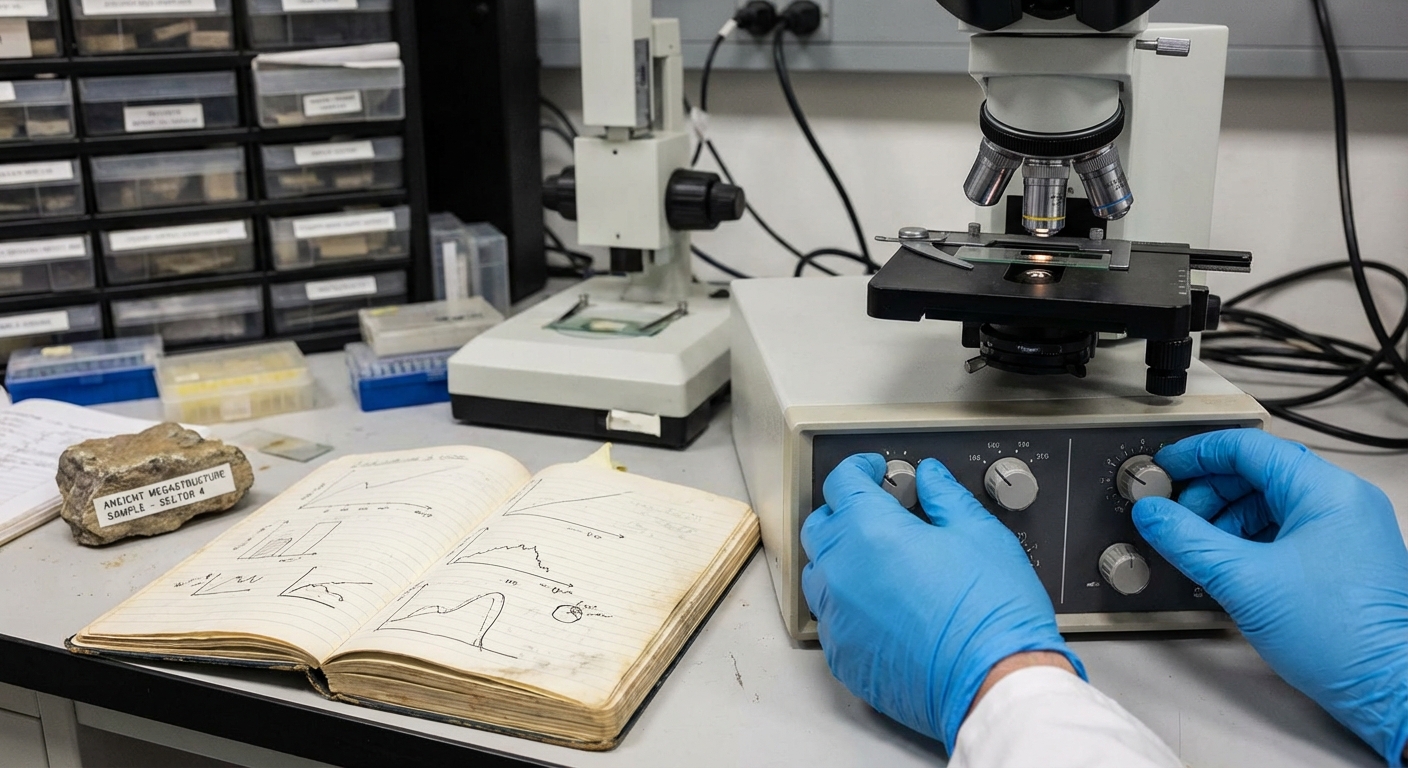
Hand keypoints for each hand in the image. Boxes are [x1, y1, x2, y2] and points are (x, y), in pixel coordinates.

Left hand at [801, 454, 1084, 750]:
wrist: (995, 684)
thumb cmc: (992, 612)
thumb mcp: (980, 534)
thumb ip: (946, 498)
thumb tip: (931, 478)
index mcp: (870, 532)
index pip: (842, 482)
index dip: (860, 468)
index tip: (874, 470)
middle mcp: (842, 573)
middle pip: (821, 525)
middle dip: (845, 511)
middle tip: (877, 512)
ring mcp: (838, 618)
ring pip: (819, 575)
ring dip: (840, 559)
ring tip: (878, 561)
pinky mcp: (844, 657)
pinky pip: (832, 620)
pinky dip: (848, 606)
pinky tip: (881, 607)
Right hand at [1132, 429, 1407, 761]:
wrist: (1389, 690)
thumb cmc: (1342, 637)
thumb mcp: (1244, 581)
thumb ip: (1188, 540)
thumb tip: (1152, 514)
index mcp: (1326, 491)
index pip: (1248, 447)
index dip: (1196, 454)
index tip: (1163, 469)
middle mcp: (1341, 502)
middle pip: (1256, 473)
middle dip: (1207, 492)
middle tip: (1174, 515)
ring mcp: (1345, 530)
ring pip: (1268, 503)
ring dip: (1224, 519)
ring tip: (1198, 547)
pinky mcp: (1341, 558)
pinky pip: (1283, 531)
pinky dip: (1247, 540)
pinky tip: (1226, 564)